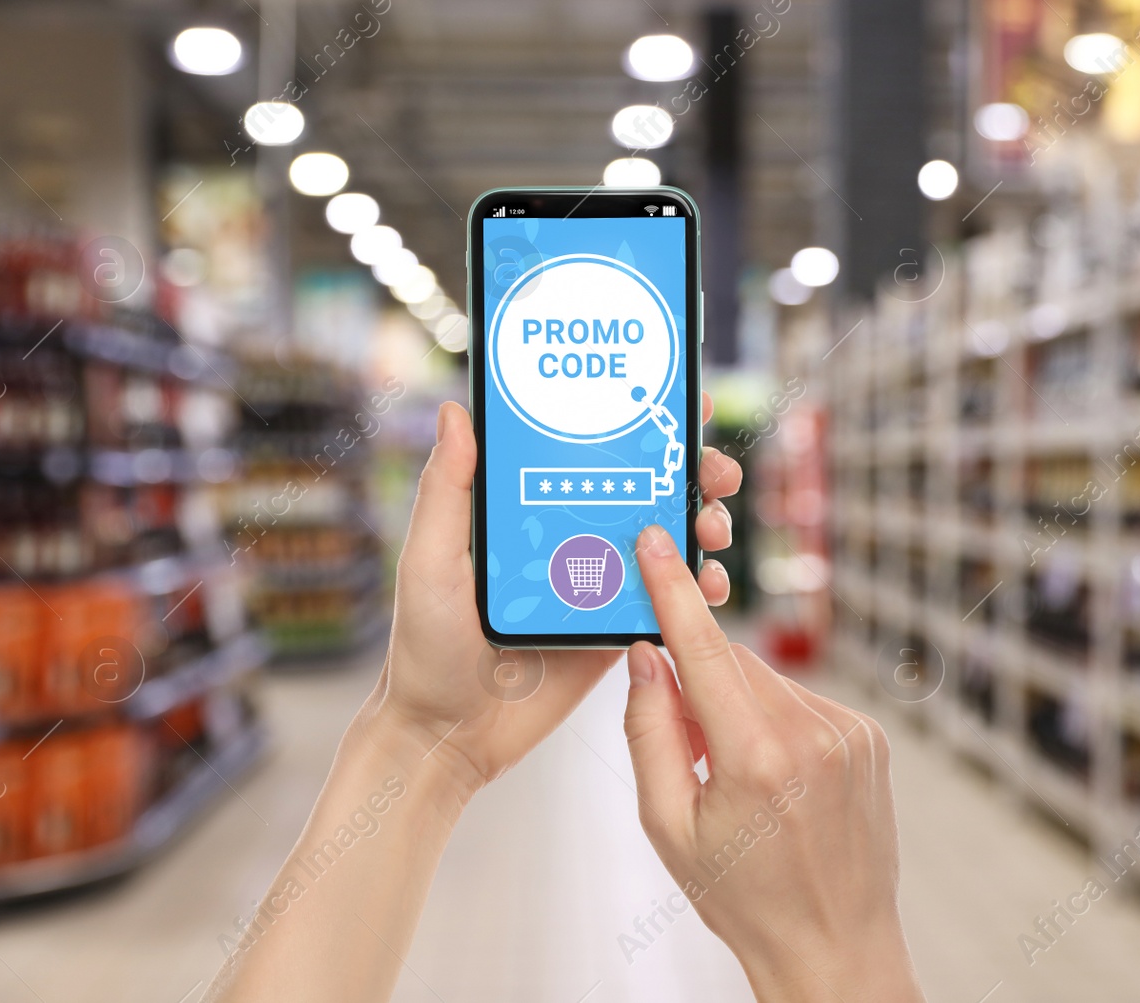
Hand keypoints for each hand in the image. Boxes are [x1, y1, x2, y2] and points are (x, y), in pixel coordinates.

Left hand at [370, 394, 741, 790]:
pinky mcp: (616, 635)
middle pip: (647, 490)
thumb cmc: (424, 647)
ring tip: (712, 530)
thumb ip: (446, 490)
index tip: (683, 402)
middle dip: (693, 473)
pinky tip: (709, 585)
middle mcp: (572, 540)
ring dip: (703, 526)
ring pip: (666, 542)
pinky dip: (697, 589)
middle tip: (715, 472)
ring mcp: (599, 588)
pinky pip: (667, 604)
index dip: (642, 424)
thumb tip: (458, 413)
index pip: (593, 451)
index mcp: (530, 510)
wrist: (447, 737)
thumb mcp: (430, 561)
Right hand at [623, 525, 922, 1002]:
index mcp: (754, 756)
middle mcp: (811, 733)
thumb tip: (646, 656)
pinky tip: (776, 779)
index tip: (656, 541)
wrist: (832, 944)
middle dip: (699, 685)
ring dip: (740, 708)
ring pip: (768, 682)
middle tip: (688, 746)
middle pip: (733, 664)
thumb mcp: (667, 824)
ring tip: (740, 779)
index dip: (673, 589)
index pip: (702, 648)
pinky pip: (803, 703)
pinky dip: (776, 722)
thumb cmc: (744, 896)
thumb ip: (649, 731)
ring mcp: (849, 732)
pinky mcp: (869, 737)